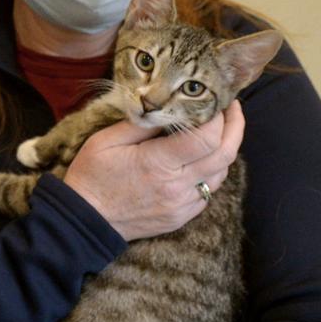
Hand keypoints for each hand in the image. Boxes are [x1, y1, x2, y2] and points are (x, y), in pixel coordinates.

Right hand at [64, 100, 243, 240]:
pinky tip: (199, 161)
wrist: (86, 220)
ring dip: (224, 151)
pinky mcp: (181, 217)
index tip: (217, 101)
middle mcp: (176, 186)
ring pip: (220, 175)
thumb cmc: (92, 175)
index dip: (219, 117)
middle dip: (235, 128)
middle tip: (232, 110)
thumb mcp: (106, 140)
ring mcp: (181, 205)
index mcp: (157, 163)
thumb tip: (167, 110)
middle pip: (224, 155)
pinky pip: (207, 192)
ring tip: (218, 132)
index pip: (206, 138)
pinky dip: (210, 173)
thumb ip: (140, 124)